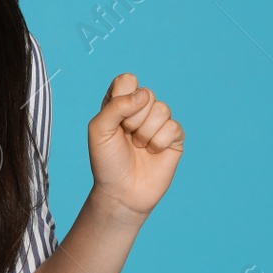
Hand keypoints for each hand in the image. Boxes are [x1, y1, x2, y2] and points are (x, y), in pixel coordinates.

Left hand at [86, 73, 183, 224]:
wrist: (121, 192)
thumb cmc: (106, 161)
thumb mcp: (99, 130)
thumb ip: (116, 106)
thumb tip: (143, 95)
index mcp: (119, 103)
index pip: (128, 81)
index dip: (123, 96)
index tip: (115, 117)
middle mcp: (140, 110)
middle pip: (147, 94)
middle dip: (133, 119)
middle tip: (126, 136)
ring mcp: (158, 123)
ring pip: (162, 109)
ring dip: (146, 132)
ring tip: (138, 146)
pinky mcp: (174, 138)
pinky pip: (173, 127)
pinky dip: (159, 142)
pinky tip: (152, 153)